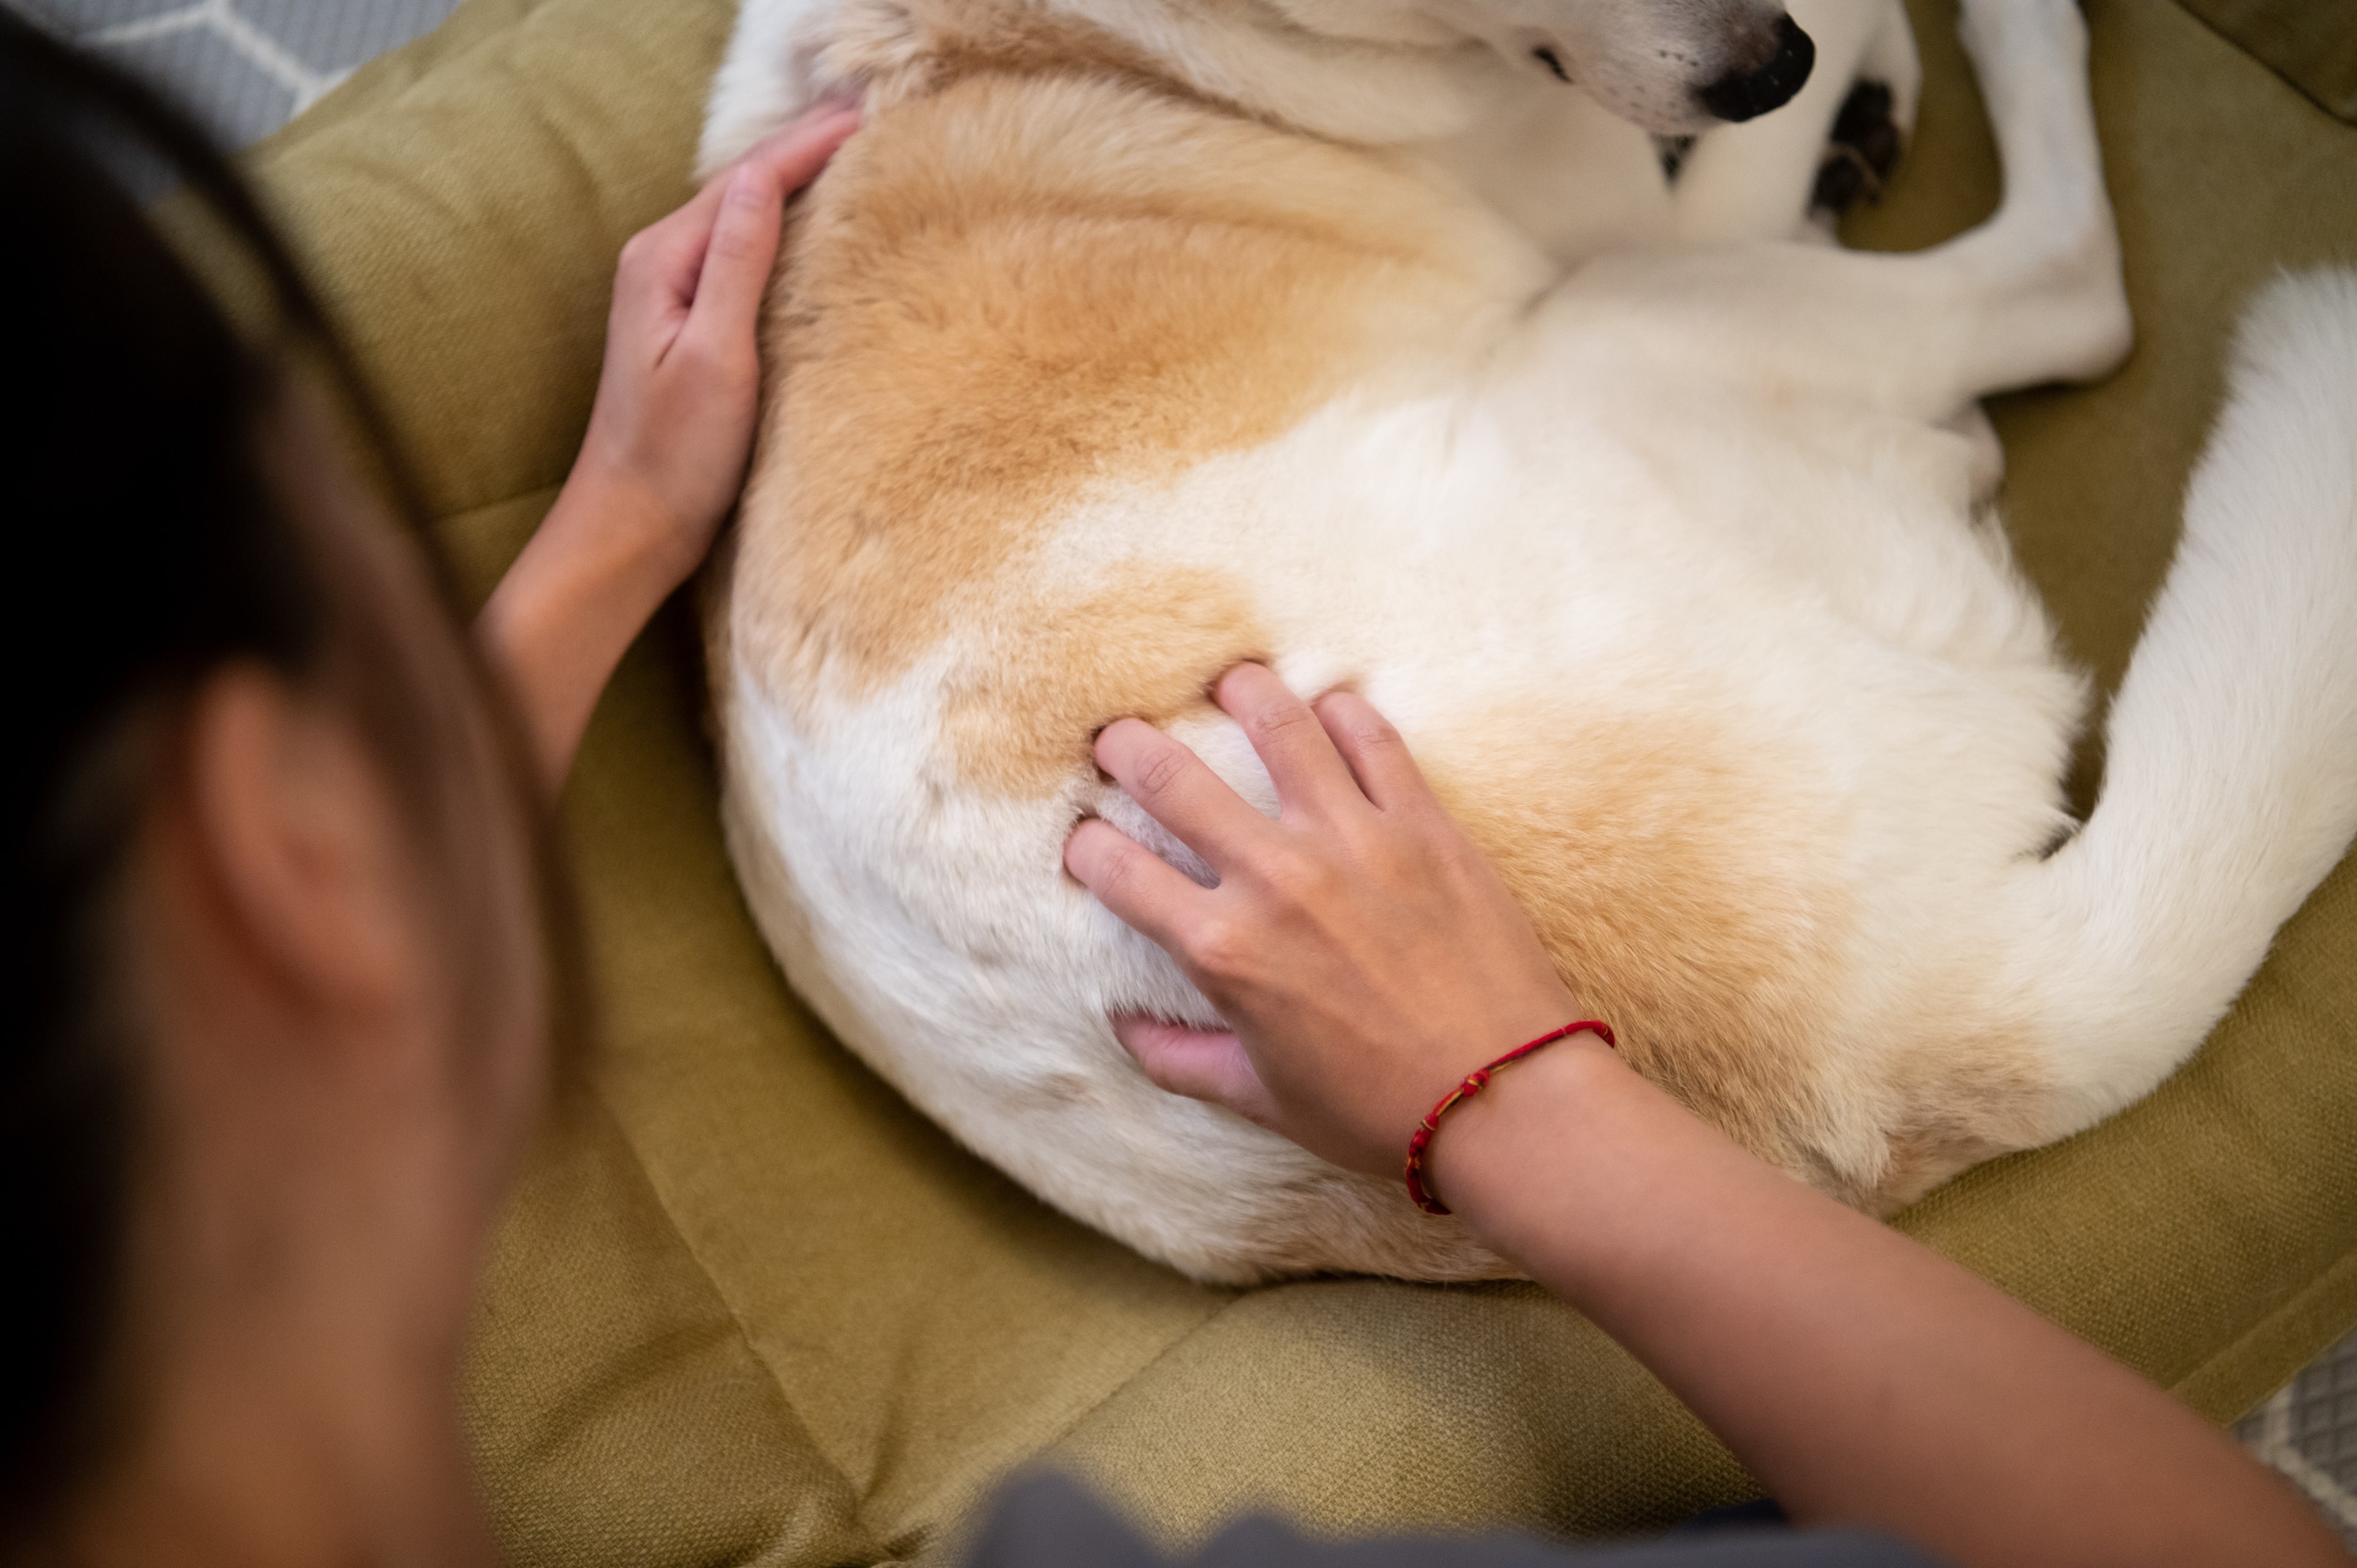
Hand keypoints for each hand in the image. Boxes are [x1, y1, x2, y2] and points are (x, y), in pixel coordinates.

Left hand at [567, 102, 861, 586]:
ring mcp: (672, 294)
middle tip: (870, 121)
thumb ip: (735, 262)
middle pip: (742, 187)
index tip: (864, 115)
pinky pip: (743, 257)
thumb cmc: (673, 455)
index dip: (807, 145)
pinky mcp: (690, 325)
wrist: (631, 525)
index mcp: (662, 260)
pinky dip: (785, 232)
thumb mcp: (714, 354)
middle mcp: (660, 263)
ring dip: (795, 186)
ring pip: (744, 218)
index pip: (746, 180)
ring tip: (853, 159)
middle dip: (804, 152)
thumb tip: (761, 176)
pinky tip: (817, 232)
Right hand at [1063, 664, 1595, 1175]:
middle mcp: (1276, 880)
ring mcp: (1353, 841)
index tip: (1086, 837)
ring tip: (1224, 682)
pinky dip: (1343, 710)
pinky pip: (1374, 737)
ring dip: (1236, 691)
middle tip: (1116, 737)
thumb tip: (1123, 1026)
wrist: (1504, 1102)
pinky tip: (1327, 706)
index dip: (1086, 845)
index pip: (1118, 871)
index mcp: (1223, 951)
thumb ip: (1179, 1058)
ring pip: (1277, 724)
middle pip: (1172, 778)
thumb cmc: (1378, 1111)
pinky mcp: (1423, 824)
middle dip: (1126, 747)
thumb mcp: (1260, 1099)